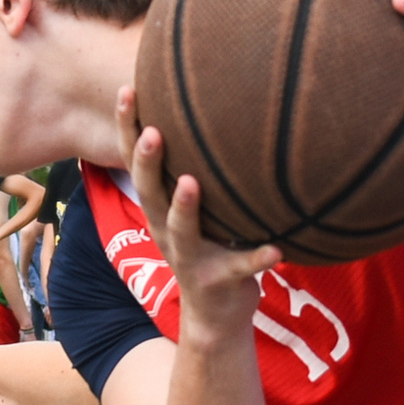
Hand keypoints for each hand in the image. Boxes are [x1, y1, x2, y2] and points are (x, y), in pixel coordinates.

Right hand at [117, 87, 278, 343]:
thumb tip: (209, 104)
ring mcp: (191, 258)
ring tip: (190, 182)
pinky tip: (276, 250)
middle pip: (149, 193)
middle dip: (147, 162)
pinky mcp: (220, 281)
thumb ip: (193, 167)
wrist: (215, 316)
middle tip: (153, 132)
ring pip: (181, 232)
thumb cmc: (209, 247)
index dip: (127, 128)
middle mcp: (166, 231)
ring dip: (184, 208)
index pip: (135, 162)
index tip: (127, 89)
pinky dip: (257, 259)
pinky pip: (240, 268)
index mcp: (159, 208)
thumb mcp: (191, 208)